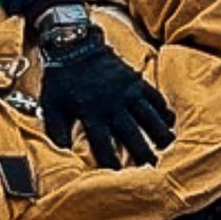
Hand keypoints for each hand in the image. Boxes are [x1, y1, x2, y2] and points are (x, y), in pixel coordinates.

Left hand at [36, 19, 175, 168]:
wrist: (74, 42)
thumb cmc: (60, 78)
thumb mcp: (51, 105)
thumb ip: (56, 132)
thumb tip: (61, 156)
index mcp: (89, 112)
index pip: (102, 144)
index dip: (111, 162)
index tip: (119, 177)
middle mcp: (111, 103)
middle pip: (131, 133)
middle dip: (143, 153)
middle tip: (153, 169)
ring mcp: (126, 90)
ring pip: (149, 116)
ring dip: (159, 133)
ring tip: (169, 148)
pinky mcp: (135, 79)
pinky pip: (154, 96)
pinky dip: (163, 109)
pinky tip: (170, 122)